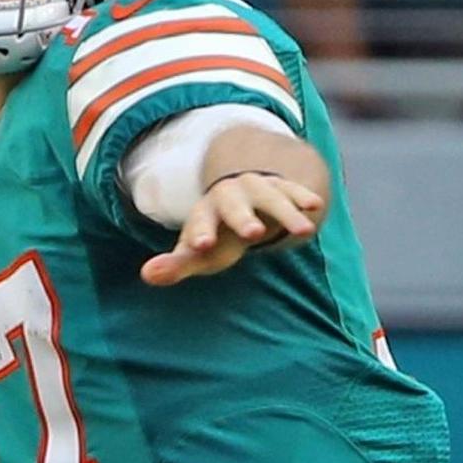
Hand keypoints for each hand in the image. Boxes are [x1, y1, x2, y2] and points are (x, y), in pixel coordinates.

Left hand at [141, 172, 324, 285]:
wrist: (240, 201)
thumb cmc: (217, 236)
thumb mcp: (198, 252)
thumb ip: (176, 264)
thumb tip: (147, 275)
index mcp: (205, 213)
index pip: (200, 222)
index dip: (201, 232)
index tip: (201, 246)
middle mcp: (229, 196)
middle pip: (234, 206)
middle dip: (242, 217)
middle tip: (253, 234)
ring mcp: (257, 189)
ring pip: (270, 198)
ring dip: (285, 212)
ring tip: (304, 231)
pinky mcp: (281, 187)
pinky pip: (292, 190)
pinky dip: (302, 197)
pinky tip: (315, 207)